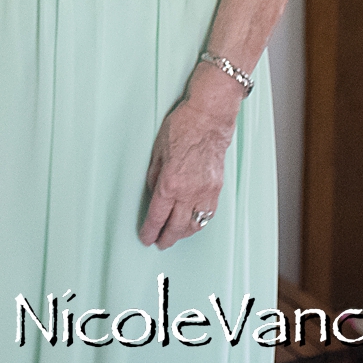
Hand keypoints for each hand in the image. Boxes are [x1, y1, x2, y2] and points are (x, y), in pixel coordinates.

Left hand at [138, 69, 241, 248]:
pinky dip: (198, 222)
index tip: (146, 238)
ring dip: (183, 233)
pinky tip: (192, 223)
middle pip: (176, 226)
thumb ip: (154, 177)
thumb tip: (153, 194)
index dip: (150, 230)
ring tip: (174, 236)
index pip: (157, 216)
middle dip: (166, 238)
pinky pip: (208, 213)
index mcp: (169, 183)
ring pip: (194, 224)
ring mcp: (205, 191)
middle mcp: (188, 192)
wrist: (209, 119)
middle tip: (159, 243)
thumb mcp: (157, 151)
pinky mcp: (217, 188)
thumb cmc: (181, 128)